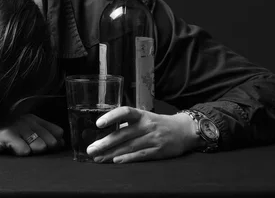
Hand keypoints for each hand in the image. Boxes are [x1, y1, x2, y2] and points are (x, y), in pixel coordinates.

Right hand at [0, 114, 64, 155]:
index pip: (49, 127)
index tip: (62, 144)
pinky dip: (20, 147)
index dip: (56, 136)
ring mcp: (13, 126)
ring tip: (42, 150)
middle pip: (42, 132)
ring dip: (38, 144)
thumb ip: (41, 135)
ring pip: (31, 137)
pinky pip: (15, 141)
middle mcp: (23, 120)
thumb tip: (62, 140)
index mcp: (30, 119)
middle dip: (49, 141)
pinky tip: (25, 152)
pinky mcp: (3, 133)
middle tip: (55, 147)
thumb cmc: (1, 138)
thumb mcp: (22, 136)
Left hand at [85, 107, 200, 162]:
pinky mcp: (159, 150)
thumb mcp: (144, 118)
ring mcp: (153, 138)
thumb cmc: (158, 124)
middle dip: (105, 143)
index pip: (124, 112)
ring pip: (129, 146)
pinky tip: (116, 161)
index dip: (111, 117)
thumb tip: (105, 133)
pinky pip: (141, 155)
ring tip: (98, 158)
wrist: (183, 131)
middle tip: (91, 149)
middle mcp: (146, 125)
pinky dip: (128, 158)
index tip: (98, 124)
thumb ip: (127, 124)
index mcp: (141, 115)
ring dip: (111, 153)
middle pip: (123, 134)